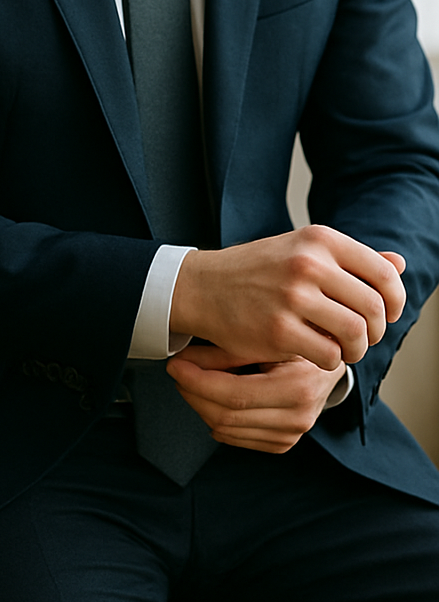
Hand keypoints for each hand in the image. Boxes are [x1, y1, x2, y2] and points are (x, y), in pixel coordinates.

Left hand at [166, 343, 347, 452]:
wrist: (329, 362)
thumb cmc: (296, 341)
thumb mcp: (266, 337)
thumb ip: (226, 351)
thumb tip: (183, 360)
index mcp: (298, 388)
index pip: (234, 395)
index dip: (197, 381)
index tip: (175, 366)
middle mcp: (299, 417)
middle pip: (227, 416)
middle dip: (193, 393)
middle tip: (178, 371)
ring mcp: (292, 434)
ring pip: (226, 430)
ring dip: (201, 406)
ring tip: (193, 380)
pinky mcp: (284, 442)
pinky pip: (236, 438)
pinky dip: (216, 419)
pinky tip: (213, 398)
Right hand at [170, 226, 404, 369]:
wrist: (203, 286)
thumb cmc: (258, 270)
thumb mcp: (303, 250)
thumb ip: (352, 259)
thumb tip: (399, 264)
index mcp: (319, 240)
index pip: (382, 274)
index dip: (394, 300)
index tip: (386, 313)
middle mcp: (308, 263)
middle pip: (373, 308)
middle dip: (376, 330)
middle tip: (362, 337)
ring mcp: (292, 297)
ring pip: (355, 334)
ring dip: (356, 349)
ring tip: (343, 348)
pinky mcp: (278, 331)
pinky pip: (329, 355)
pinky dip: (331, 361)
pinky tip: (318, 353)